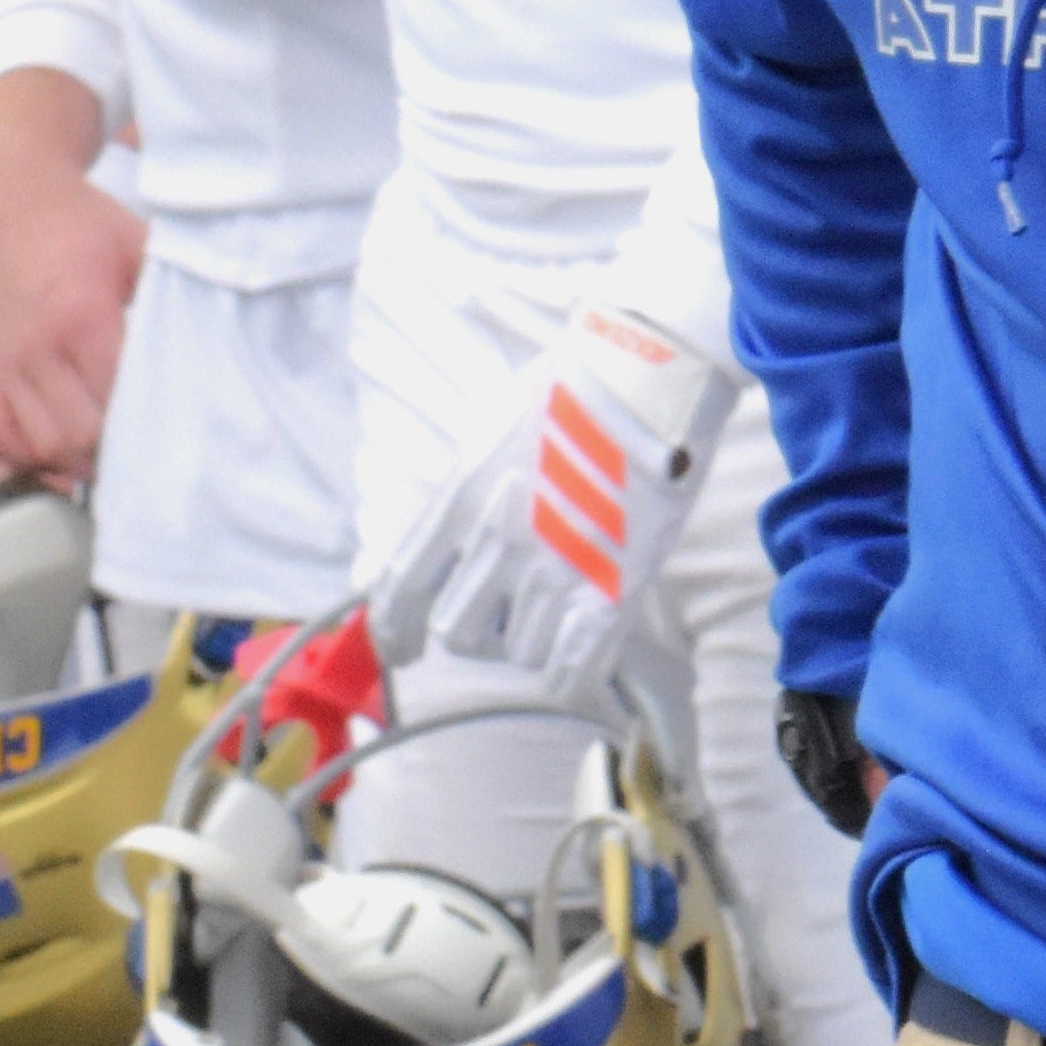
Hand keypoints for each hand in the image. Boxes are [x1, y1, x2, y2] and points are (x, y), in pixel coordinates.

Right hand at [0, 87, 142, 479]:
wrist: (6, 193)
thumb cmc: (81, 220)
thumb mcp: (139, 243)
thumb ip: (175, 289)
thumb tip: (221, 330)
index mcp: (84, 314)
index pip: (121, 395)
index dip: (153, 417)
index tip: (180, 421)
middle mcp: (38, 345)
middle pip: (82, 432)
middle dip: (119, 447)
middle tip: (151, 444)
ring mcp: (5, 360)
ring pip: (42, 442)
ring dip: (79, 455)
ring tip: (113, 448)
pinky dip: (30, 448)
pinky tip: (60, 441)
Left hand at [370, 304, 737, 683]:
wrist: (650, 370)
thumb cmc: (574, 389)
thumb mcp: (491, 432)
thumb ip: (462, 496)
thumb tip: (442, 548)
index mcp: (463, 497)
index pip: (402, 589)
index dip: (394, 631)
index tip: (403, 649)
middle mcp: (500, 539)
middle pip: (459, 633)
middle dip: (478, 632)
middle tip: (508, 612)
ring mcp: (557, 566)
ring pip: (520, 654)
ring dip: (535, 641)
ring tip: (562, 607)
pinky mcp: (615, 587)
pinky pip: (573, 670)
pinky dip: (573, 675)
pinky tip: (583, 655)